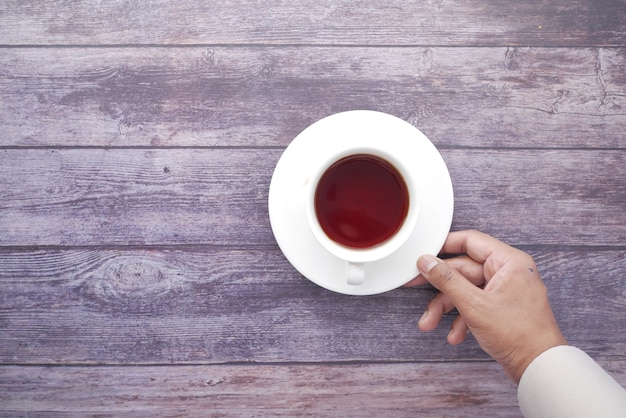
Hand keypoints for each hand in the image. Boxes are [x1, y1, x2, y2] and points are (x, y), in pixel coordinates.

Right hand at [409, 230, 567, 382]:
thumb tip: (427, 262)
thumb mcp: (474, 304)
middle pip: (463, 270)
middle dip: (440, 289)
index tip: (425, 253)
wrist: (539, 367)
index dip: (445, 246)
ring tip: (430, 322)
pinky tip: (455, 335)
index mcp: (508, 262)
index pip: (471, 242)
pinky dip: (462, 319)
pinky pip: (475, 305)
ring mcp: (505, 291)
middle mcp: (508, 273)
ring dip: (446, 308)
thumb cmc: (520, 335)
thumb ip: (447, 280)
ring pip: (466, 290)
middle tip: (415, 285)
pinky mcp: (502, 309)